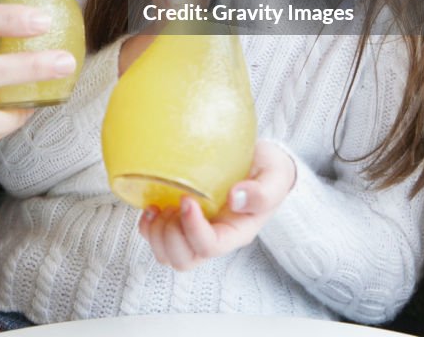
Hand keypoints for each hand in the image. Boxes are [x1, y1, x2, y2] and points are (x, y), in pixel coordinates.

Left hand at [139, 141, 295, 269]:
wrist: (262, 165)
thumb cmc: (269, 172)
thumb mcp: (275, 177)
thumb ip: (262, 192)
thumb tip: (234, 198)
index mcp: (237, 232)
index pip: (211, 246)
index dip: (193, 228)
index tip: (187, 199)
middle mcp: (215, 237)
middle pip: (184, 259)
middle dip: (170, 235)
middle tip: (173, 204)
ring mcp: (197, 231)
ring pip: (168, 254)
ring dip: (157, 233)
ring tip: (160, 206)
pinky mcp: (183, 220)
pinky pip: (158, 239)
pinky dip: (147, 228)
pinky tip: (151, 208)